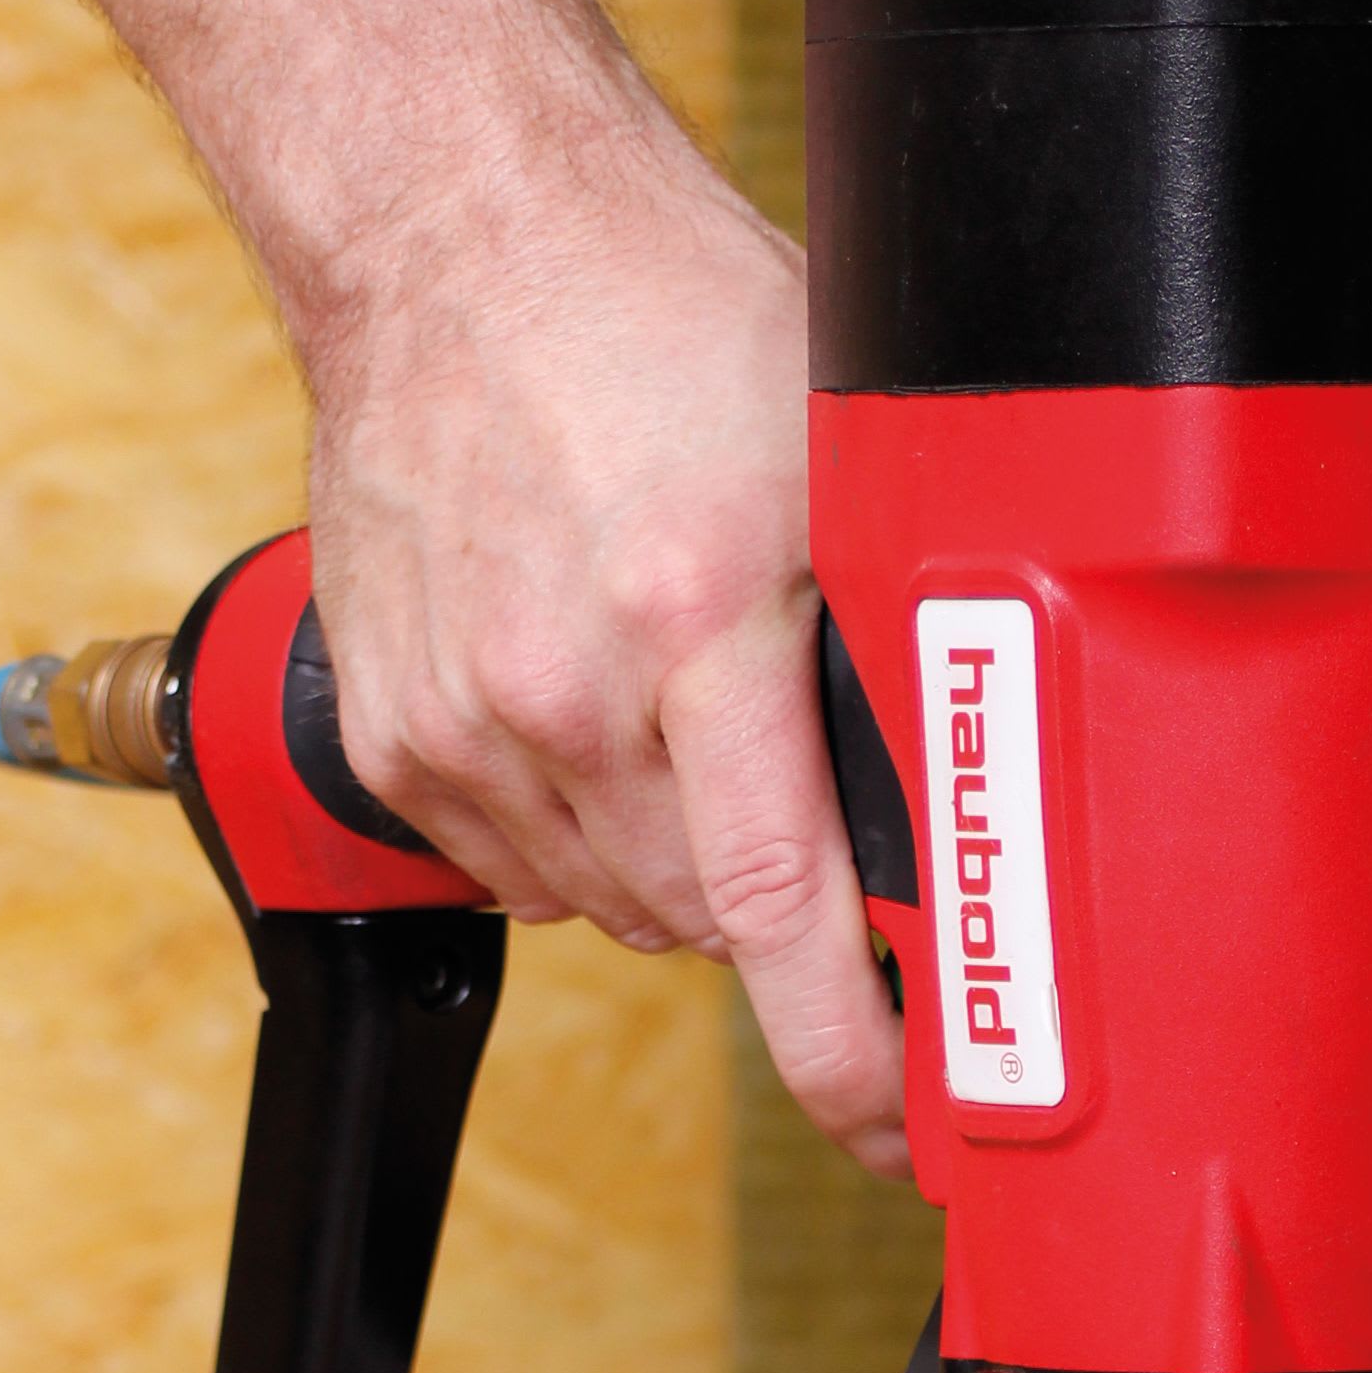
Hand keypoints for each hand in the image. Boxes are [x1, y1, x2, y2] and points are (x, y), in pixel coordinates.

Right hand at [302, 120, 906, 1175]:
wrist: (453, 234)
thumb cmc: (664, 315)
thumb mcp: (835, 456)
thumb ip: (888, 628)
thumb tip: (977, 789)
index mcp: (695, 626)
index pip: (781, 913)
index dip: (852, 1060)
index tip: (900, 1139)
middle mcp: (566, 693)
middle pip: (703, 926)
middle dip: (777, 910)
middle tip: (808, 811)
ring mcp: (465, 719)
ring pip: (611, 902)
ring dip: (675, 863)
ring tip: (690, 719)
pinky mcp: (393, 729)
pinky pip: (513, 861)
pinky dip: (576, 826)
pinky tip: (598, 712)